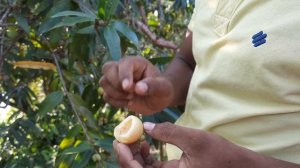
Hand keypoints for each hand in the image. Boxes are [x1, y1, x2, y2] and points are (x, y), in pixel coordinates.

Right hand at [99, 56, 173, 114]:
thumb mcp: (163, 88)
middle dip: (116, 84)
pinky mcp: (114, 92)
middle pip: (107, 68)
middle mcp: (123, 68)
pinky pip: (106, 96)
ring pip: (103, 82)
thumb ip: (153, 86)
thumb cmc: (163, 89)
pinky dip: (115, 102)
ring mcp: (116, 80)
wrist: (159, 99)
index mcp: (136, 62)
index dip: (124, 75)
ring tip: (131, 98)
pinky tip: (128, 103)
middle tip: (131, 93)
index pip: (123, 64)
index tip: (128, 88)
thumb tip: (138, 88)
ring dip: (115, 94)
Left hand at [113, 122, 299, 167]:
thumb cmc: (220, 155)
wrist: (238, 166)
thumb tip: (146, 126)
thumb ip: (169, 132)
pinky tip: (145, 142)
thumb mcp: (194, 139)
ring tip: (134, 135)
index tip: (119, 140)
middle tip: (122, 135)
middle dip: (126, 154)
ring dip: (134, 154)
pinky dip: (145, 156)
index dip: (125, 157)